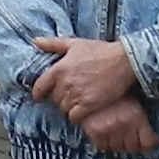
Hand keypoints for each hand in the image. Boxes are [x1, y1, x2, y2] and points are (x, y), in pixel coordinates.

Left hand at [31, 35, 149, 137]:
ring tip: (78, 101)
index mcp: (59, 69)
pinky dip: (77, 115)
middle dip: (59, 98)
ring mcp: (76, 95)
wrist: (123, 61)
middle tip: (69, 95)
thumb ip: (53, 44)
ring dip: (69, 107)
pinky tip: (84, 109)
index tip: (41, 97)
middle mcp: (65, 83)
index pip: (39, 87)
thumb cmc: (99, 51)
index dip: (39, 94)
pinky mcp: (88, 105)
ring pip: (63, 109)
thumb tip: (35, 41)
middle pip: (54, 99)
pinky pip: (74, 117)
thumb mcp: (74, 44)